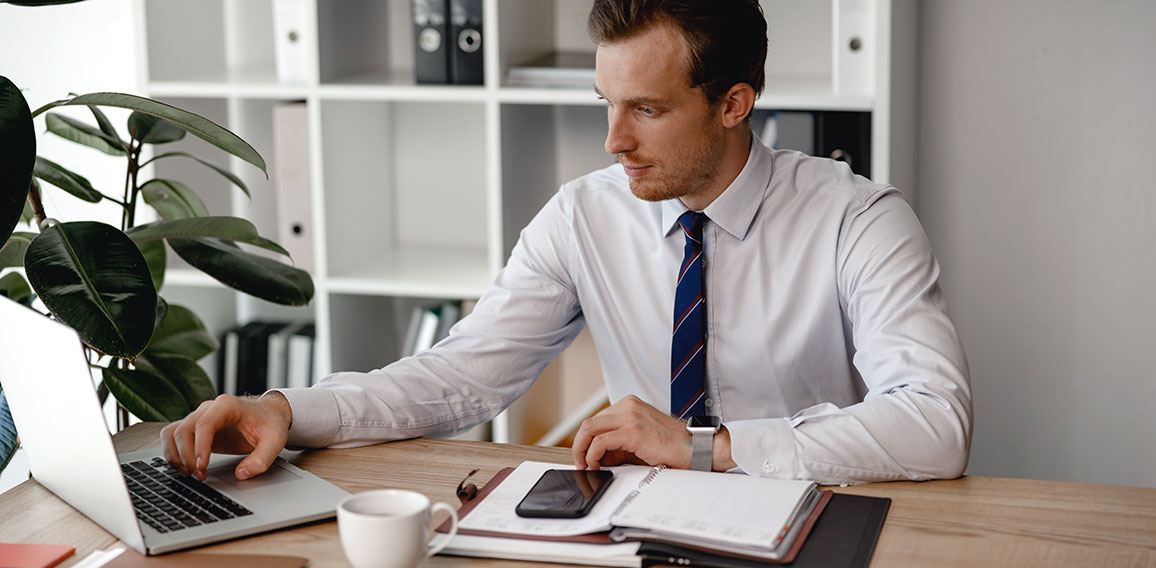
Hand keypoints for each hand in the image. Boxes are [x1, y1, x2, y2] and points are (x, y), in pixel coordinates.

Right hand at [160, 392, 292, 480]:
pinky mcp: (195, 428)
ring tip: (190, 474)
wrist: (268, 415)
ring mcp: (199, 417)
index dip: (200, 446)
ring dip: (175, 456)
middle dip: (188, 456)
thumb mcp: (275, 441)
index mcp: (228, 406)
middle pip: (184, 430)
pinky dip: (172, 453)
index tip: (202, 466)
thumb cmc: (270, 424)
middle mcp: (209, 408)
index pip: (205, 424)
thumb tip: (242, 474)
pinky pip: (172, 436)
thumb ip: (262, 459)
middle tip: (200, 475)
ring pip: (173, 433)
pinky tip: (185, 468)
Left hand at [571, 395, 692, 469]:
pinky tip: (597, 465)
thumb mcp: (639, 441)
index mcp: (629, 405)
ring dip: (582, 450)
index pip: (597, 420)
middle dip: (579, 445)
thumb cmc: (673, 447)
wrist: (696, 448)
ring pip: (590, 429)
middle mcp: (628, 406)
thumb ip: (618, 444)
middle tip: (580, 462)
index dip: (586, 440)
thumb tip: (596, 456)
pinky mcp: (633, 431)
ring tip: (586, 465)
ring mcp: (630, 417)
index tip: (584, 455)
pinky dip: (592, 455)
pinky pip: (600, 442)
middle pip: (589, 422)